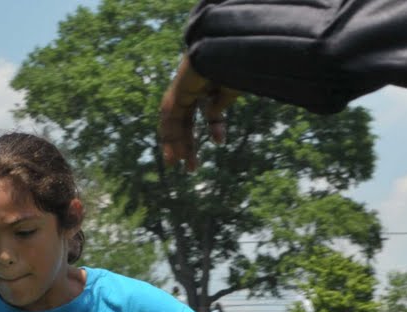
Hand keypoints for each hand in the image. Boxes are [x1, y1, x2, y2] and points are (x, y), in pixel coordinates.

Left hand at [158, 55, 238, 171]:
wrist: (229, 48)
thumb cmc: (237, 64)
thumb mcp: (231, 91)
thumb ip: (219, 105)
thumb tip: (211, 117)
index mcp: (211, 84)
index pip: (208, 110)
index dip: (214, 127)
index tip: (220, 141)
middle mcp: (194, 86)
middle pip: (186, 120)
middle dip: (188, 143)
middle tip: (191, 167)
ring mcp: (183, 86)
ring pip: (175, 120)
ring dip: (176, 144)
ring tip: (176, 164)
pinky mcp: (177, 89)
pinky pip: (169, 116)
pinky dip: (171, 135)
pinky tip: (177, 152)